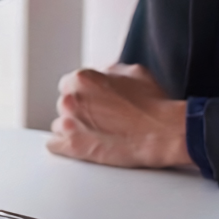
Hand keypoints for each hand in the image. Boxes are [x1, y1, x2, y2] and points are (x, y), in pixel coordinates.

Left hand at [47, 64, 192, 167]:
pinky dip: (67, 147)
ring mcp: (69, 124)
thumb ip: (109, 71)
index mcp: (81, 79)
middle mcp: (70, 99)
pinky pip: (55, 146)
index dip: (83, 94)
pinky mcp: (72, 148)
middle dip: (80, 111)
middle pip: (64, 105)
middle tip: (100, 119)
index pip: (68, 84)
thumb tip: (101, 74)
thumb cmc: (153, 104)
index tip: (93, 102)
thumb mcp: (133, 72)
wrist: (163, 132)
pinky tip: (85, 146)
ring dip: (74, 129)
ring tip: (97, 134)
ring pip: (60, 126)